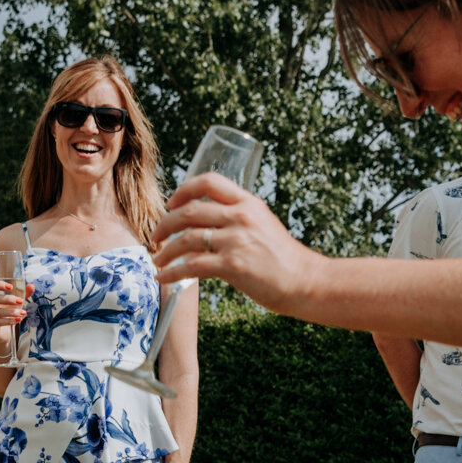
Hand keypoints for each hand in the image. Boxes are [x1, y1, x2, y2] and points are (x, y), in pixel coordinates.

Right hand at [0, 277, 27, 356]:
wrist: (2, 332)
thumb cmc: (7, 313)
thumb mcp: (15, 303)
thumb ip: (23, 294)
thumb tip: (32, 286)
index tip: (11, 287)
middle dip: (8, 299)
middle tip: (21, 301)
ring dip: (11, 312)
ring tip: (23, 313)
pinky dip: (8, 321)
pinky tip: (17, 320)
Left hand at [153, 174, 320, 310]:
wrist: (305, 281)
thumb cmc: (284, 259)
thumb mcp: (264, 224)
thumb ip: (239, 218)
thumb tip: (208, 223)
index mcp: (248, 203)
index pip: (209, 182)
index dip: (184, 190)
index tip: (172, 203)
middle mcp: (240, 217)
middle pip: (188, 211)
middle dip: (164, 224)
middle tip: (156, 236)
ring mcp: (236, 240)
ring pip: (186, 238)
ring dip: (165, 250)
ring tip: (158, 260)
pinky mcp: (233, 265)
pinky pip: (191, 265)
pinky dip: (172, 271)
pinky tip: (165, 277)